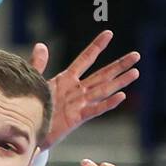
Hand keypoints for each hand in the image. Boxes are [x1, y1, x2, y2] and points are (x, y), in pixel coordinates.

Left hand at [31, 30, 139, 149]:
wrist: (30, 131)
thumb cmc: (33, 107)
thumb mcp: (35, 82)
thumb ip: (39, 64)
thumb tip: (41, 45)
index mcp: (66, 79)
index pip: (85, 59)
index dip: (97, 46)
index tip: (109, 33)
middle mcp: (77, 90)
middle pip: (102, 74)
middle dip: (119, 64)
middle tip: (136, 55)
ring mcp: (79, 104)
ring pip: (104, 89)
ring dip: (120, 81)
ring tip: (135, 72)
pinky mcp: (77, 118)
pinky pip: (95, 109)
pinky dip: (108, 103)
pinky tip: (121, 96)